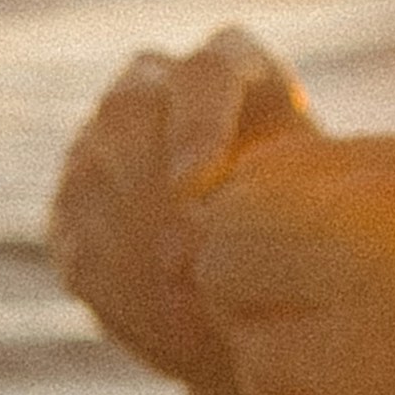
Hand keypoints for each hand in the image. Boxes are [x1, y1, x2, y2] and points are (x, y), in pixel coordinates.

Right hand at [48, 26, 310, 386]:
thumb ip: (294, 196)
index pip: (206, 70)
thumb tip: (243, 219)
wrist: (272, 292)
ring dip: (135, 242)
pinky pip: (74, 237)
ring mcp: (103, 141)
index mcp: (233, 66)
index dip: (197, 123)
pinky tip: (163, 329)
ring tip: (190, 311)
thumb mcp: (322, 208)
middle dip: (152, 183)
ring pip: (92, 172)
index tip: (200, 188)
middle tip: (186, 259)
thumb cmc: (317, 235)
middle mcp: (156, 86)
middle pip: (130, 108)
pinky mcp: (72, 203)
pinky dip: (115, 285)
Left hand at [185, 131, 394, 394]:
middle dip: (241, 279)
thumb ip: (385, 213)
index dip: (261, 231)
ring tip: (313, 370)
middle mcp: (379, 194)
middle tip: (288, 330)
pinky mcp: (357, 349)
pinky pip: (255, 353)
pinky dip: (275, 387)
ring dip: (252, 331)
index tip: (296, 286)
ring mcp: (364, 266)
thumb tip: (269, 231)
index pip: (270, 166)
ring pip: (224, 276)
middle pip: (230, 213)